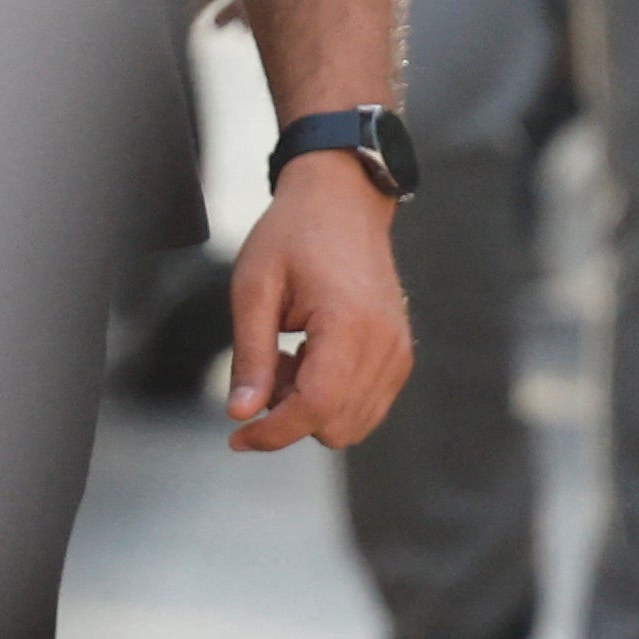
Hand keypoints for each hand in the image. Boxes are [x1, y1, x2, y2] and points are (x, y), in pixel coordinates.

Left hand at [224, 151, 410, 452]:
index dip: (274, 433)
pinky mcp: (400, 354)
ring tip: (284, 354)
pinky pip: (366, 403)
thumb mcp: (254, 287)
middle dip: (289, 414)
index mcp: (350, 326)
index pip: (316, 409)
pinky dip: (330, 396)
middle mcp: (385, 346)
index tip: (238, 437)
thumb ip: (250, 356)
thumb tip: (242, 415)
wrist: (342, 201)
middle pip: (336, 425)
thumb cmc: (293, 235)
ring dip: (309, 406)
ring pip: (352, 422)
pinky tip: (306, 355)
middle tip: (262, 368)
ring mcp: (398, 352)